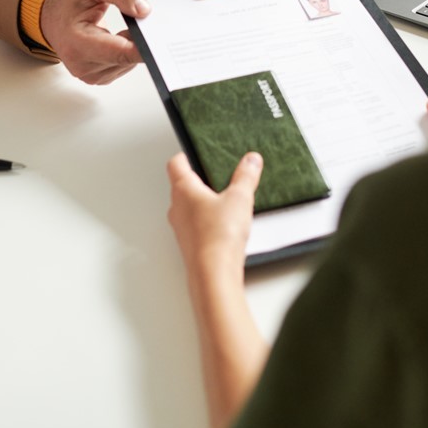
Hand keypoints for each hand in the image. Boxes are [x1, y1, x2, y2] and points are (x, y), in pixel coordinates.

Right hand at [40, 0, 149, 85]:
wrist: (51, 17)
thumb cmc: (69, 1)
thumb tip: (144, 10)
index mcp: (76, 42)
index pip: (118, 52)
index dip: (142, 48)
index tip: (160, 41)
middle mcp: (82, 64)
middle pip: (127, 57)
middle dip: (141, 38)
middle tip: (143, 18)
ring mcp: (90, 75)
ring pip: (129, 62)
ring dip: (134, 44)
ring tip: (125, 26)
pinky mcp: (99, 77)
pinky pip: (124, 64)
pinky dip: (128, 50)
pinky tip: (119, 37)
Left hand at [167, 151, 262, 281]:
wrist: (214, 274)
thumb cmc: (219, 235)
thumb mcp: (239, 198)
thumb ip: (246, 176)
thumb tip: (251, 160)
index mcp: (184, 190)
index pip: (176, 164)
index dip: (184, 156)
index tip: (192, 154)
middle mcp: (177, 208)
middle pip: (180, 187)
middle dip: (195, 181)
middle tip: (209, 176)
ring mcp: (181, 229)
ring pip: (186, 209)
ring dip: (200, 204)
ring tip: (220, 202)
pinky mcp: (189, 246)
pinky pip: (194, 228)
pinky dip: (205, 223)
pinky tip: (222, 227)